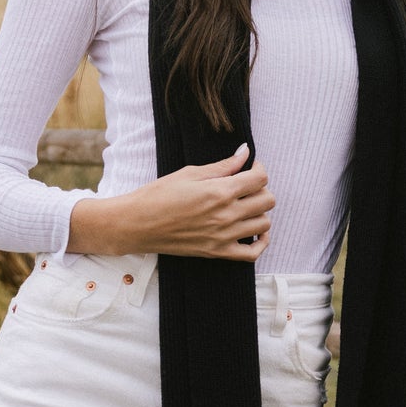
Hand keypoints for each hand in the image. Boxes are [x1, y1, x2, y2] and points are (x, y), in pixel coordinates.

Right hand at [66, 145, 273, 260]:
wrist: (137, 224)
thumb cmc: (159, 195)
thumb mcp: (190, 173)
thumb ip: (223, 166)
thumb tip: (244, 152)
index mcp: (220, 191)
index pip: (260, 178)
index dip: (259, 168)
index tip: (250, 167)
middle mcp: (226, 215)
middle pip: (267, 200)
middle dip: (261, 189)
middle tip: (246, 186)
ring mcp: (224, 236)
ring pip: (264, 224)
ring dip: (259, 212)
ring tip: (245, 206)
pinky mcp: (218, 253)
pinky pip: (252, 253)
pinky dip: (260, 243)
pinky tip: (255, 231)